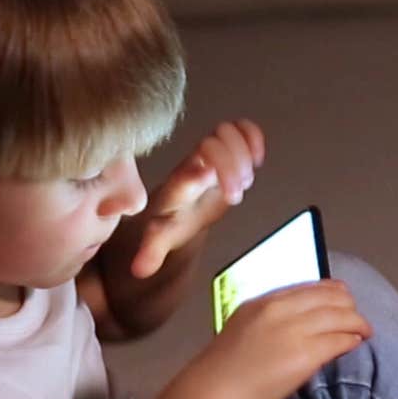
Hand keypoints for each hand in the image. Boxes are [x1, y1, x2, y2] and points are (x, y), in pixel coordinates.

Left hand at [131, 119, 265, 278]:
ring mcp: (213, 151)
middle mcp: (196, 161)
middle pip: (214, 142)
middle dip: (233, 167)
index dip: (208, 174)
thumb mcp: (163, 237)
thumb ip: (152, 250)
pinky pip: (242, 128)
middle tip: (235, 196)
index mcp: (180, 183)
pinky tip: (257, 159)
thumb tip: (139, 270)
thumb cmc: (174, 218)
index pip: (189, 171)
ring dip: (245, 155)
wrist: (179, 203)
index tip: (227, 193)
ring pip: (229, 131)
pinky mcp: (229, 145)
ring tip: (246, 182)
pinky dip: (254, 137)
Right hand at [185, 279, 372, 398]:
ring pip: (341, 316)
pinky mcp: (306, 354)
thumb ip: (265, 323)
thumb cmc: (220, 371)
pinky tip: (356, 343)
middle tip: (357, 317)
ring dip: (357, 322)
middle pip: (329, 297)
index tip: (341, 298)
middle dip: (349, 306)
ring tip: (364, 331)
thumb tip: (290, 328)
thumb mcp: (240, 330)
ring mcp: (294, 330)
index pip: (307, 287)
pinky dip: (352, 339)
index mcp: (262, 302)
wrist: (212, 393)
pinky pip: (340, 339)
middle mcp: (280, 309)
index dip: (331, 291)